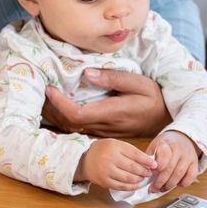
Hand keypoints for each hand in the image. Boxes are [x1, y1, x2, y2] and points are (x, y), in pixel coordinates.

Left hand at [42, 68, 171, 137]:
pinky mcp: (102, 133)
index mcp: (113, 113)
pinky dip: (62, 119)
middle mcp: (105, 127)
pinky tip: (55, 107)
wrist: (167, 119)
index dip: (59, 104)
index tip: (49, 89)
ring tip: (43, 97)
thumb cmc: (154, 98)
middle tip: (39, 90)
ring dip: (54, 115)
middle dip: (51, 109)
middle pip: (69, 124)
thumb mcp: (140, 83)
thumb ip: (114, 78)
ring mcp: (102, 132)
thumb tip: (87, 74)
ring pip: (70, 128)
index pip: (77, 115)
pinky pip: (77, 129)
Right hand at [75, 138, 157, 190]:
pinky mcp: (104, 181)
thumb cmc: (103, 151)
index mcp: (114, 146)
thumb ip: (131, 151)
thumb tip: (149, 161)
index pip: (135, 154)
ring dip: (139, 179)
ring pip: (129, 178)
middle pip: (133, 167)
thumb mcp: (115, 144)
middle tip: (149, 173)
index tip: (154, 164)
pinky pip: (122, 186)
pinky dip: (131, 186)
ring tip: (142, 178)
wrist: (84, 160)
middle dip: (144, 171)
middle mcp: (109, 158)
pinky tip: (135, 184)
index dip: (147, 161)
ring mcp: (106, 170)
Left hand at [147, 131, 200, 191]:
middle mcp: (179, 150)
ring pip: (180, 174)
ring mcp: (188, 157)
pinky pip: (191, 176)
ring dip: (169, 185)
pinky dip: (183, 183)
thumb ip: (149, 158)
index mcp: (166, 144)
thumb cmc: (165, 145)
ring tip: (161, 189)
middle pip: (170, 168)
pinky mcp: (195, 163)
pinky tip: (176, 184)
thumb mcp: (154, 146)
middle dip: (160, 181)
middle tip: (153, 188)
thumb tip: (144, 172)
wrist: (181, 138)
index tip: (151, 173)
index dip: (158, 166)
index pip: (164, 154)